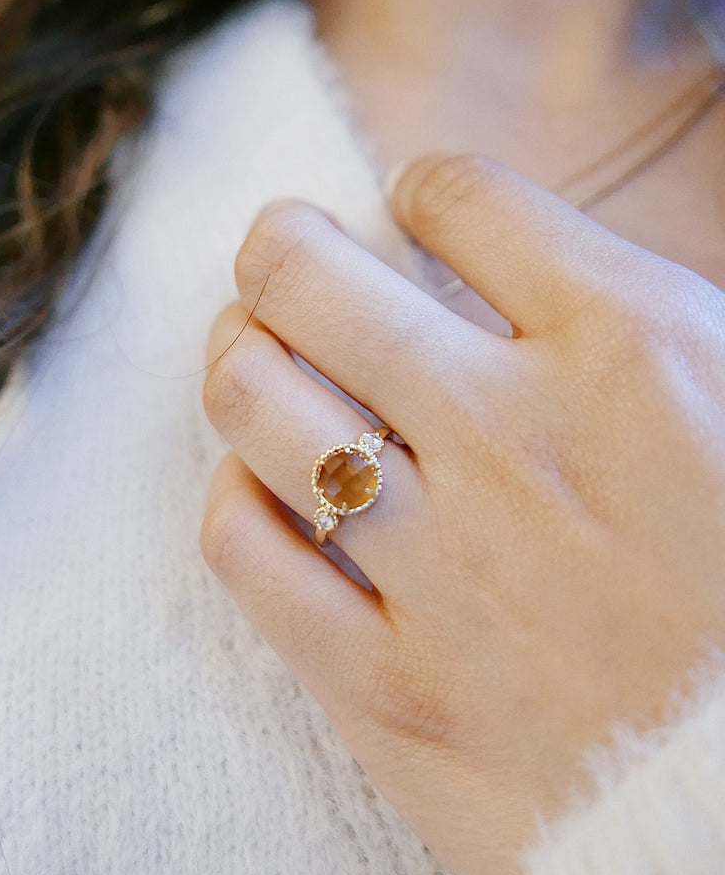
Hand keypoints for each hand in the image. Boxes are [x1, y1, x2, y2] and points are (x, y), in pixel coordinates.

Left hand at [200, 154, 724, 874]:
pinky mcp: (386, 685)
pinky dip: (234, 494)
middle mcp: (516, 442)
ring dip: (234, 354)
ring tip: (250, 350)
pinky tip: (261, 487)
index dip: (422, 189)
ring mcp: (439, 565)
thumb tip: (532, 268)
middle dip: (276, 245)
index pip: (461, 198)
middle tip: (279, 252)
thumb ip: (640, 325)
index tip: (414, 209)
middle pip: (306, 278)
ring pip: (252, 398)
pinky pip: (244, 547)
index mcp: (636, 355)